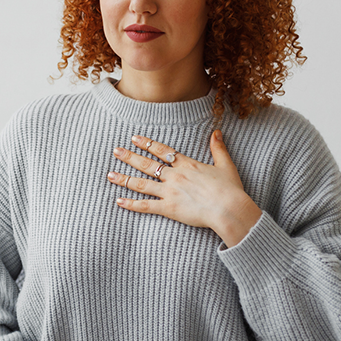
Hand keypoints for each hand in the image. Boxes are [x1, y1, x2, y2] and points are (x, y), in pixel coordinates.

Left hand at [107, 130, 260, 247]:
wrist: (228, 208)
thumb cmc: (230, 189)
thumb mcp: (226, 165)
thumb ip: (218, 148)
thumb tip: (217, 132)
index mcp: (187, 164)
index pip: (162, 151)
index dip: (147, 144)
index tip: (134, 138)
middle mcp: (175, 176)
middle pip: (147, 164)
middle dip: (129, 157)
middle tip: (115, 151)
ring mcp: (170, 192)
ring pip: (142, 184)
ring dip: (124, 178)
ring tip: (110, 174)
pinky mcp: (169, 208)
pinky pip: (146, 206)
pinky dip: (131, 204)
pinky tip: (119, 201)